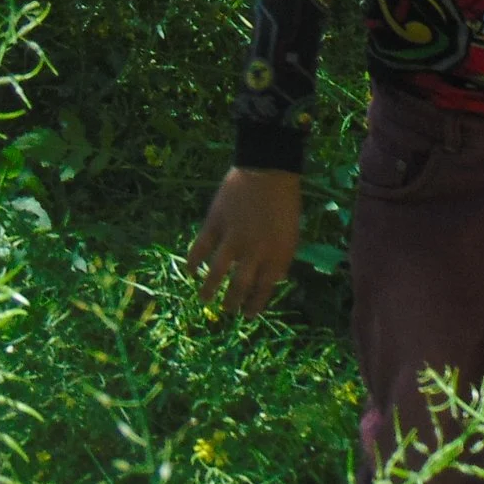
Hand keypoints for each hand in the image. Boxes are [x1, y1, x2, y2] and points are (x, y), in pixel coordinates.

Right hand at [187, 167, 303, 316]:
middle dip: (232, 303)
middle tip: (227, 311)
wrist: (269, 169)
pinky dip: (194, 262)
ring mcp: (233, 238)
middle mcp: (254, 252)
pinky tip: (191, 271)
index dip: (255, 305)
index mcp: (277, 255)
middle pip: (240, 286)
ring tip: (205, 300)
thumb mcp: (292, 233)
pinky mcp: (215, 224)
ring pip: (217, 273)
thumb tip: (274, 279)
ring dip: (210, 290)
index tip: (248, 314)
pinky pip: (200, 249)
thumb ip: (281, 257)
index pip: (264, 289)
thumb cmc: (285, 201)